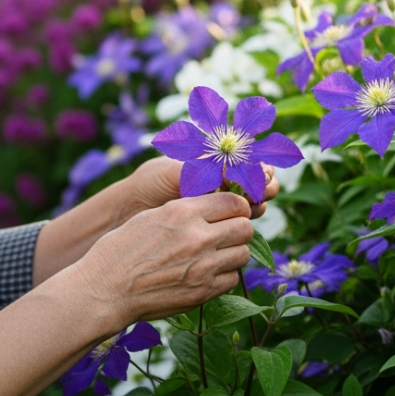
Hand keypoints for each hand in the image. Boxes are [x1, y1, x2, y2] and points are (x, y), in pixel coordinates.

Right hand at [78, 191, 255, 325]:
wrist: (104, 291)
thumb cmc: (120, 251)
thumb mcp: (151, 217)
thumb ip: (187, 211)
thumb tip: (216, 208)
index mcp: (183, 213)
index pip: (234, 201)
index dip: (236, 206)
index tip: (232, 212)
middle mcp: (197, 237)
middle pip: (245, 228)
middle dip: (239, 229)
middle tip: (227, 234)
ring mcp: (203, 267)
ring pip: (243, 254)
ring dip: (233, 253)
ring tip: (216, 255)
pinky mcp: (203, 292)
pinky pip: (232, 279)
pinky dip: (224, 276)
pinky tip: (207, 274)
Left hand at [121, 156, 281, 221]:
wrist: (129, 210)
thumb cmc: (150, 182)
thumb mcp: (177, 169)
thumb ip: (206, 168)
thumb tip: (238, 171)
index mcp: (220, 164)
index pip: (253, 164)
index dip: (261, 169)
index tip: (261, 173)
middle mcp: (225, 186)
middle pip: (260, 186)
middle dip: (265, 187)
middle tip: (261, 191)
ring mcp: (222, 209)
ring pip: (254, 208)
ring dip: (257, 206)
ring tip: (250, 206)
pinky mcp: (216, 231)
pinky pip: (239, 229)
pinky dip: (244, 225)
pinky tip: (238, 223)